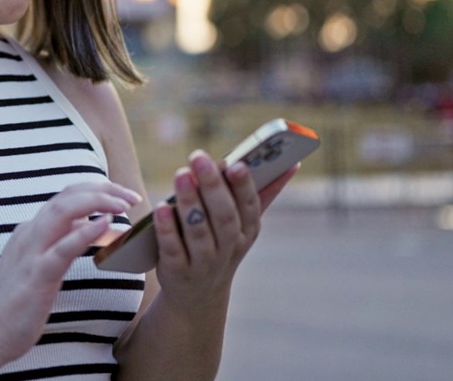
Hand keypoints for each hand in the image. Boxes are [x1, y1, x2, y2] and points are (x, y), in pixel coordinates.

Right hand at [0, 181, 141, 365]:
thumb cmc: (14, 305)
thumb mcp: (40, 265)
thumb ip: (62, 244)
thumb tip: (91, 226)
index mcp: (31, 230)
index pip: (66, 196)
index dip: (96, 190)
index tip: (122, 196)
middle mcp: (30, 233)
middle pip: (68, 195)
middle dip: (103, 190)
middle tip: (132, 197)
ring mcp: (31, 252)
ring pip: (64, 211)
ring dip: (97, 202)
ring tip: (123, 205)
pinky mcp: (37, 275)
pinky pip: (62, 248)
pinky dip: (85, 232)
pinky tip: (105, 225)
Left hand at [151, 152, 295, 306]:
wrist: (197, 295)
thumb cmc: (221, 245)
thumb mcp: (243, 226)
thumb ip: (261, 194)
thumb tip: (292, 164)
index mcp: (247, 232)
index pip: (249, 207)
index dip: (243, 186)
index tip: (236, 164)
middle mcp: (229, 248)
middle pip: (224, 216)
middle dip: (212, 186)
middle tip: (198, 157)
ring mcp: (204, 263)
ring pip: (199, 232)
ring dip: (189, 202)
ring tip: (181, 175)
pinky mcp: (178, 271)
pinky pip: (174, 249)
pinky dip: (168, 229)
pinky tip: (161, 208)